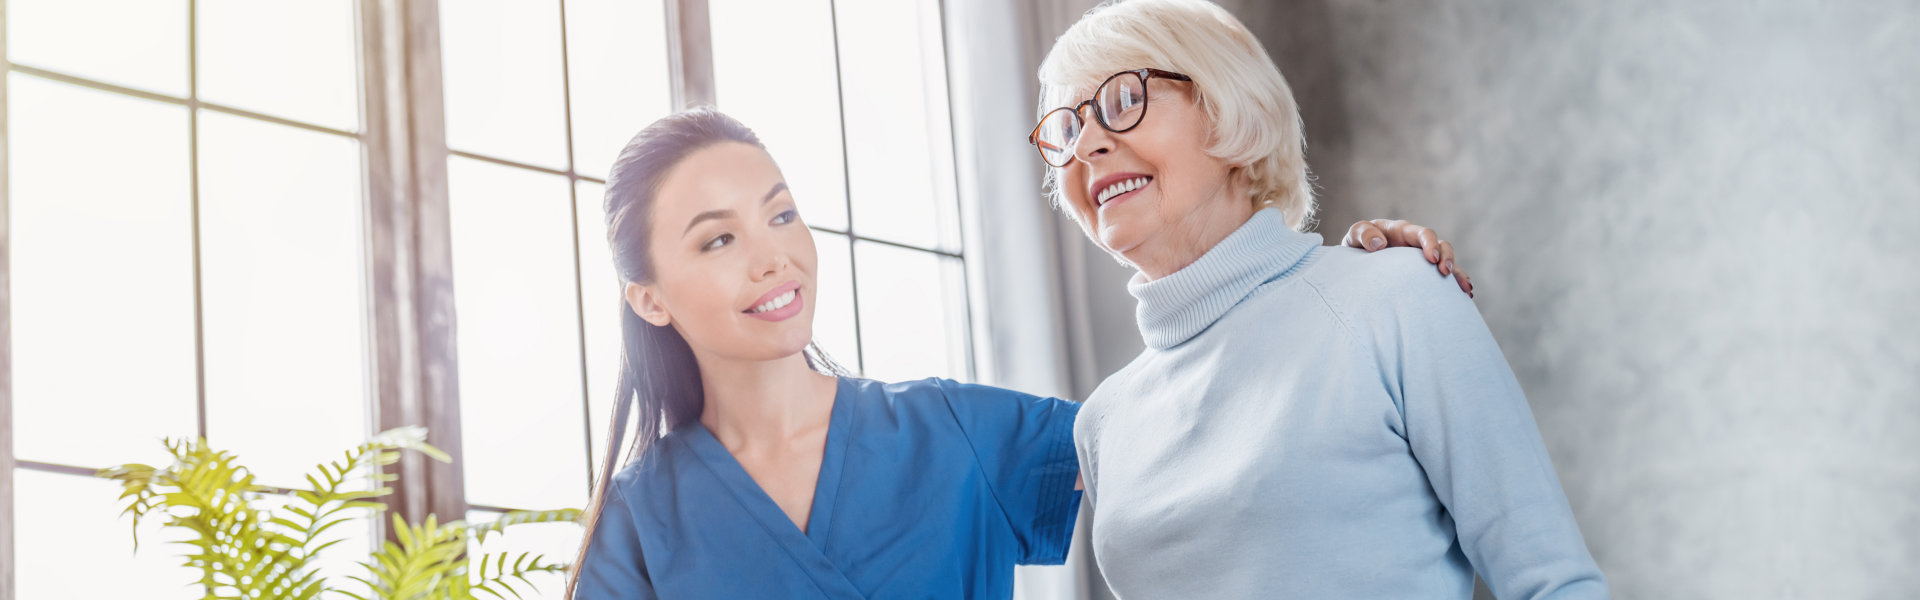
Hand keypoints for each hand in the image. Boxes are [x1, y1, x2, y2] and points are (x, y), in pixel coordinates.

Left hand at [1341, 219, 1473, 296]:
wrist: (1355, 263)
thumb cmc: (1356, 245)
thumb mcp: (1355, 236)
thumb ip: (1363, 234)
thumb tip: (1378, 244)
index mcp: (1401, 231)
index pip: (1422, 233)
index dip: (1430, 243)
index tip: (1432, 258)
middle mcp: (1416, 244)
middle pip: (1441, 245)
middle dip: (1447, 257)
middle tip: (1445, 272)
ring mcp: (1421, 260)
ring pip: (1446, 262)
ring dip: (1457, 274)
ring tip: (1465, 289)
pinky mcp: (1423, 274)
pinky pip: (1443, 278)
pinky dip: (1455, 285)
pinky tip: (1465, 297)